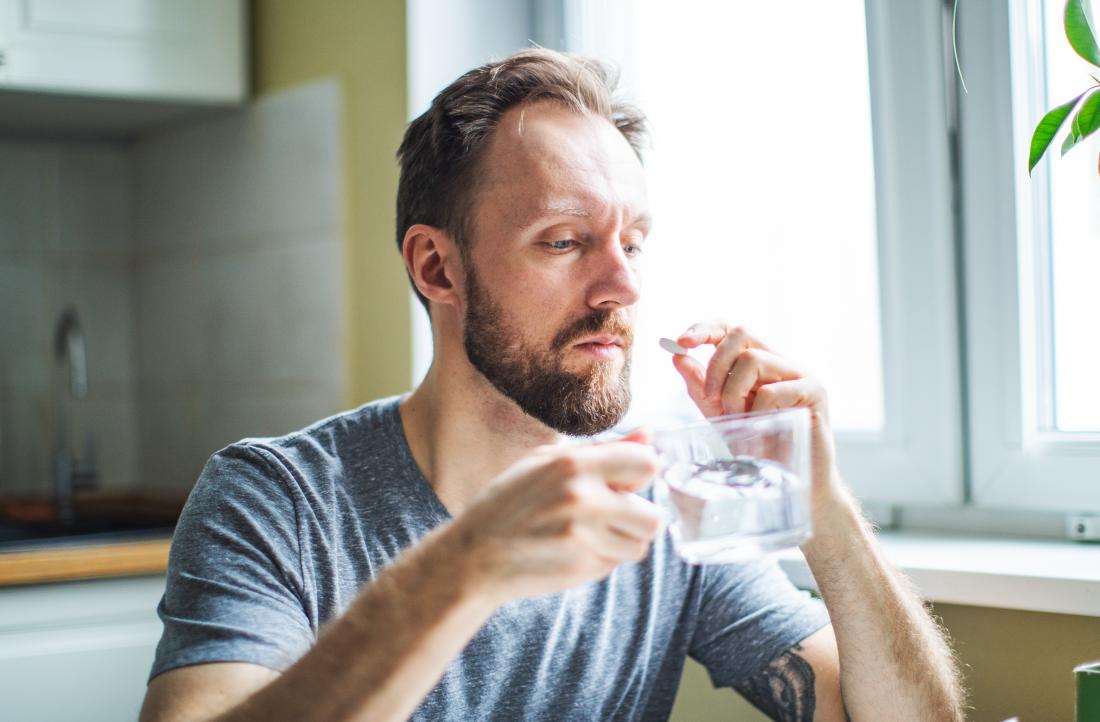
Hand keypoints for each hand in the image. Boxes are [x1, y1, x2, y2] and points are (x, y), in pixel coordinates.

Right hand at [450, 430, 663, 603]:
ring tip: (587, 535)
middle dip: (637, 519)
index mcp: (574, 464)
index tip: (622, 482)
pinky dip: (602, 559)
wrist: (475, 554)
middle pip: (653, 516)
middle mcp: (583, 499)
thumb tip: (649, 436)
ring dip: (621, 542)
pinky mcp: (579, 568)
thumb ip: (602, 450)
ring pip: (638, 545)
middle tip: (610, 516)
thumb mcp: (546, 463)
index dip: (639, 475)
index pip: (647, 465)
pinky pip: (615, 565)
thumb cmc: (510, 502)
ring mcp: (582, 537)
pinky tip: (572, 551)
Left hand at [669, 322, 838, 489]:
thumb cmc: (760, 448)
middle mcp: (781, 361)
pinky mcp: (815, 391)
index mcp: (759, 362)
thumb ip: (701, 387)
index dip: (705, 329)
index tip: (681, 343)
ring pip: (753, 359)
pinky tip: (759, 429)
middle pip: (740, 333)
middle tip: (711, 398)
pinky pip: (772, 390)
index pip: (731, 329)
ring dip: (733, 392)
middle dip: (715, 364)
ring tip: (737, 420)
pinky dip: (756, 411)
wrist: (796, 483)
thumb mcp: (720, 414)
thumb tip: (678, 357)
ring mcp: (800, 374)